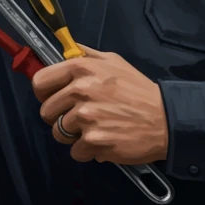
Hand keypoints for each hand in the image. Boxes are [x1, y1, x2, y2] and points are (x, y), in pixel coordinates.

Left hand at [32, 46, 168, 165]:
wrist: (164, 118)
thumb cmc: (137, 89)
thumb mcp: (113, 61)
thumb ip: (86, 55)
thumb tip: (64, 52)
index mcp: (81, 68)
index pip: (40, 82)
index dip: (44, 93)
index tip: (53, 98)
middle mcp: (80, 90)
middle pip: (46, 112)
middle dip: (60, 117)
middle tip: (79, 117)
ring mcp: (86, 117)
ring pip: (59, 133)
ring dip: (73, 136)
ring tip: (94, 128)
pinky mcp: (94, 141)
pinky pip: (76, 151)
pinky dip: (87, 150)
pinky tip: (103, 140)